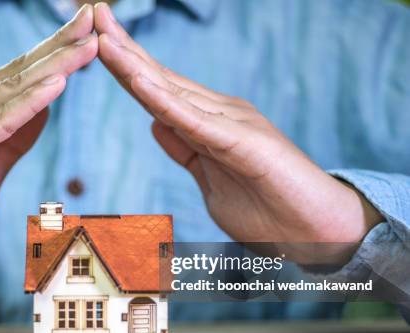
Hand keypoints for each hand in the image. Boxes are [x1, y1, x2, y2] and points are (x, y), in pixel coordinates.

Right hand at [0, 5, 97, 269]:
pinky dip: (28, 104)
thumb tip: (45, 109)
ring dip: (53, 67)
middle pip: (18, 73)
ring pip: (11, 90)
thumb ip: (14, 139)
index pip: (18, 77)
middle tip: (93, 18)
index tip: (88, 36)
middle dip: (60, 46)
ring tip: (88, 44)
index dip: (54, 55)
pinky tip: (56, 84)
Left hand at [94, 3, 382, 262]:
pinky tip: (139, 81)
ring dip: (136, 66)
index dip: (127, 65)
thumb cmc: (267, 209)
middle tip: (94, 15)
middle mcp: (218, 113)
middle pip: (160, 79)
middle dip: (124, 49)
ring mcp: (232, 124)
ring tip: (104, 38)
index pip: (158, 89)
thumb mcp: (209, 177)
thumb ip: (185, 149)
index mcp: (208, 123)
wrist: (317, 233)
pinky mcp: (243, 143)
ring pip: (173, 92)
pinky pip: (195, 122)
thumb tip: (157, 124)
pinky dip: (165, 102)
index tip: (99, 42)